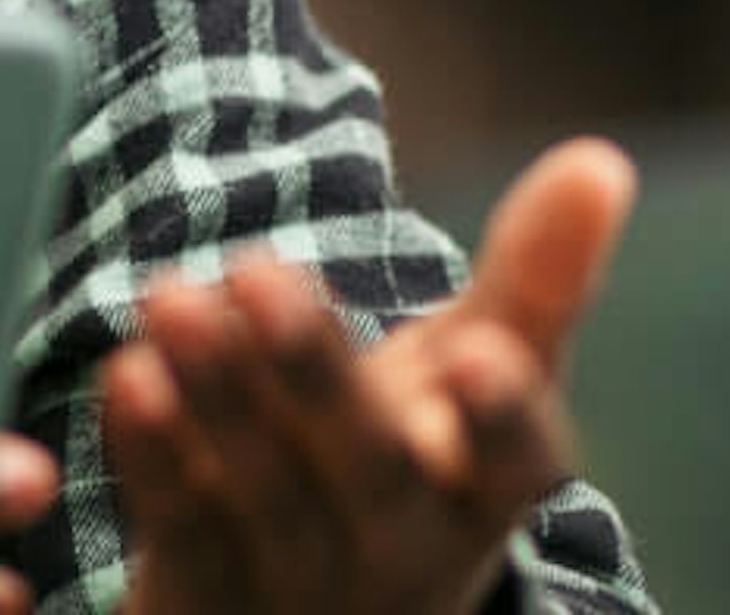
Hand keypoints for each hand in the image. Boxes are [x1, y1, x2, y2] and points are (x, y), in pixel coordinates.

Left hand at [100, 137, 636, 614]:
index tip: (483, 352)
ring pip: (260, 492)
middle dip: (314, 374)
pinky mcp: (208, 599)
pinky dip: (153, 457)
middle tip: (260, 272)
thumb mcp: (481, 373)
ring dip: (216, 395)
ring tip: (172, 296)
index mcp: (485, 489)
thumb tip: (601, 159)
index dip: (503, 414)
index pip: (516, 460)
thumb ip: (536, 277)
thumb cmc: (419, 457)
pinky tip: (128, 374)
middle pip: (366, 467)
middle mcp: (404, 545)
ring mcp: (304, 583)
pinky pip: (181, 528)